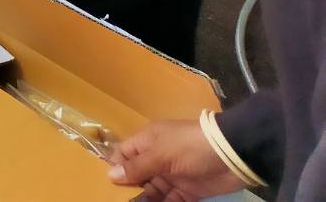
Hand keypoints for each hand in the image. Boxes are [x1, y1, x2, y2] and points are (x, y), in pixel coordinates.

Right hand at [108, 119, 244, 199]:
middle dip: (129, 188)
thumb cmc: (189, 147)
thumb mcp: (160, 154)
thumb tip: (110, 175)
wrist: (231, 155)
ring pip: (152, 190)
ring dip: (145, 200)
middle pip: (136, 175)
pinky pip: (169, 200)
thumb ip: (137, 167)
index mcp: (148, 142)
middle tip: (118, 201)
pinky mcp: (187, 191)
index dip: (115, 167)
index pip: (123, 154)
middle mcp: (157, 158)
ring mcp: (172, 175)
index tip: (106, 185)